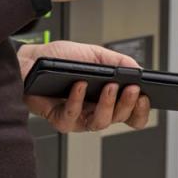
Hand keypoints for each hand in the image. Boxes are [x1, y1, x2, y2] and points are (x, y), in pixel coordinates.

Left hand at [19, 41, 149, 132]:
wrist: (31, 60)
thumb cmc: (61, 59)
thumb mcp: (95, 54)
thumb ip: (118, 61)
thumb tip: (137, 69)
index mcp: (107, 96)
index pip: (130, 113)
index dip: (140, 110)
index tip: (145, 97)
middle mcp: (95, 110)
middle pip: (119, 119)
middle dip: (128, 104)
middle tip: (132, 89)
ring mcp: (79, 117)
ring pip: (99, 123)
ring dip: (107, 105)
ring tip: (110, 86)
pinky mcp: (60, 119)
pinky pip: (73, 117)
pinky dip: (78, 100)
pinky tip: (80, 85)